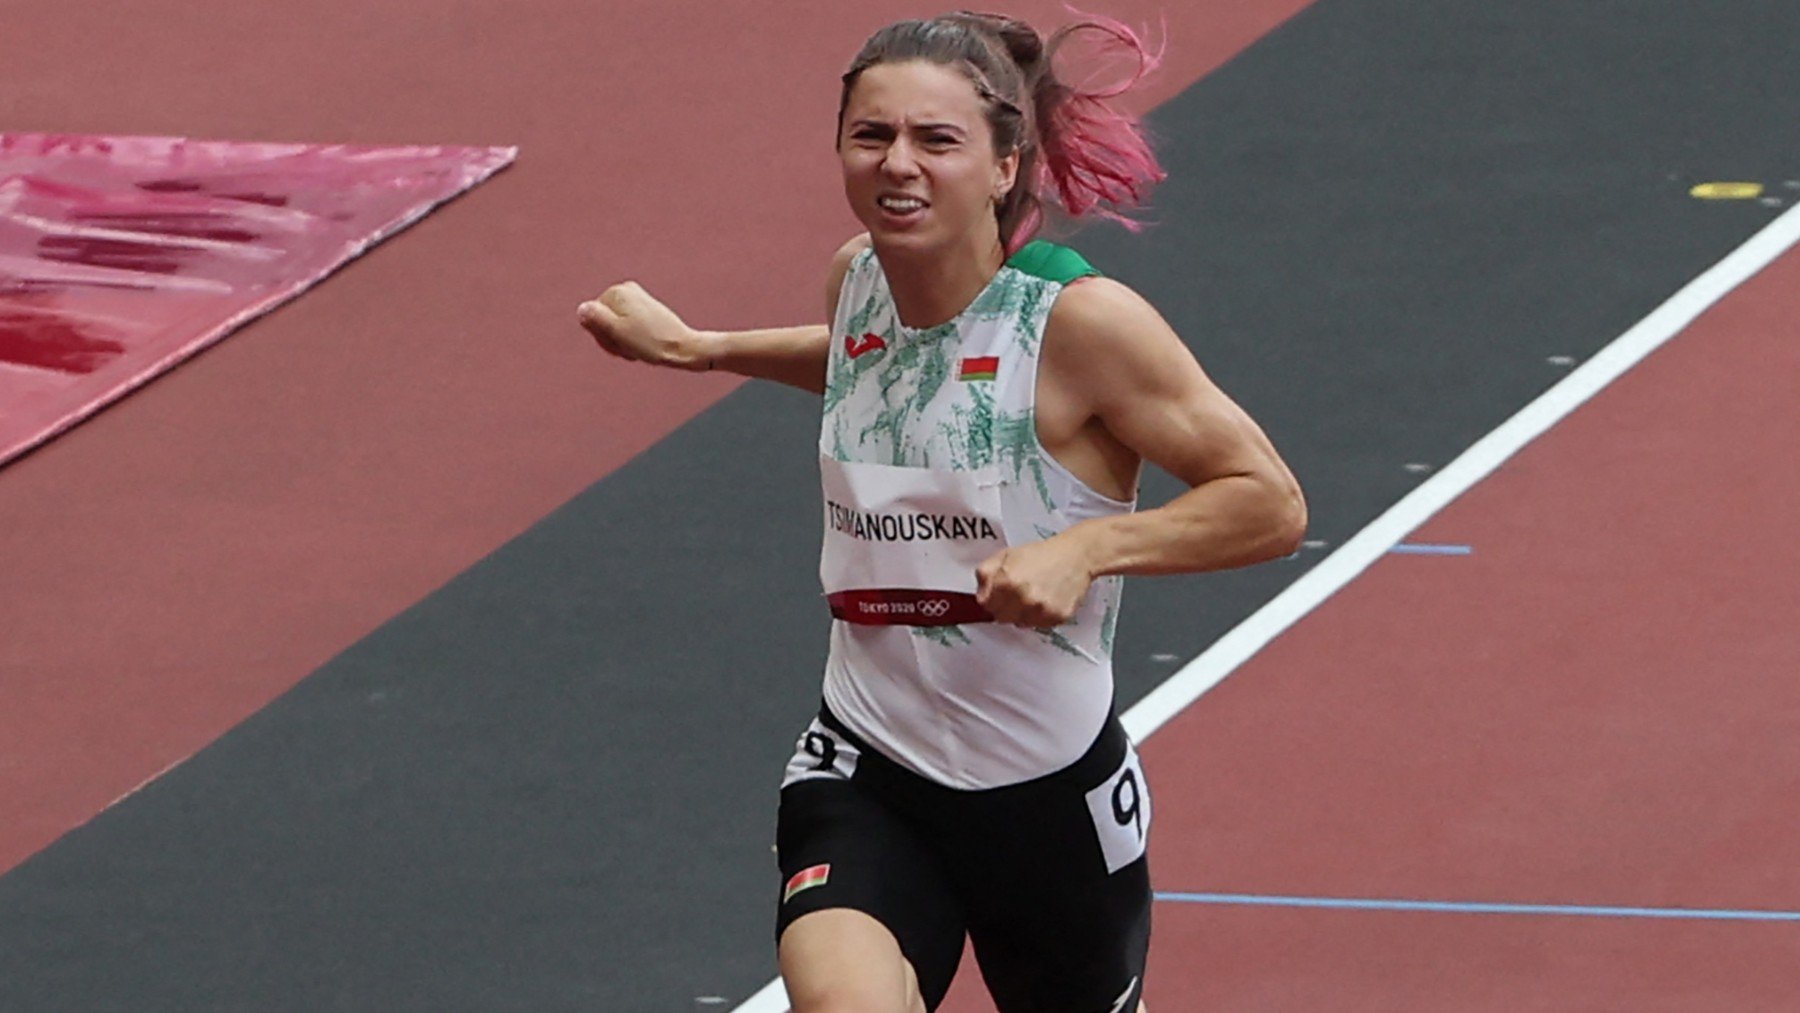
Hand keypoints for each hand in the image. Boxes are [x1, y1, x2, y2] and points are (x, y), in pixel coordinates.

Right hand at [577, 282, 712, 370]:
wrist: (684, 348)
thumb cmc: (652, 342)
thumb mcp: (618, 332)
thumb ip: (596, 319)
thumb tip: (581, 309)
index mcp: (616, 292)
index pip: (591, 318)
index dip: (603, 337)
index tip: (621, 344)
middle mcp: (626, 289)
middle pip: (602, 321)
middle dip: (612, 339)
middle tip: (631, 348)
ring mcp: (636, 299)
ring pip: (614, 326)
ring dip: (621, 342)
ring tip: (638, 348)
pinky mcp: (645, 309)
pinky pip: (626, 327)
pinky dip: (631, 339)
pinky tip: (643, 346)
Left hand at [975, 535, 1096, 627]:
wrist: (1076, 556)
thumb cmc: (1041, 554)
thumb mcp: (1006, 554)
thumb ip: (986, 573)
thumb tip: (980, 593)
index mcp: (1006, 582)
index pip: (985, 605)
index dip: (991, 598)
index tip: (999, 594)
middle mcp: (1023, 599)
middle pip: (1001, 617)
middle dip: (1005, 607)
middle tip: (1018, 593)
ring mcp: (1040, 610)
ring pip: (1020, 623)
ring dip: (1022, 613)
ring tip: (1034, 595)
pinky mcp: (1056, 618)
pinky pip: (1039, 625)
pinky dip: (1040, 616)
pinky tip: (1047, 600)